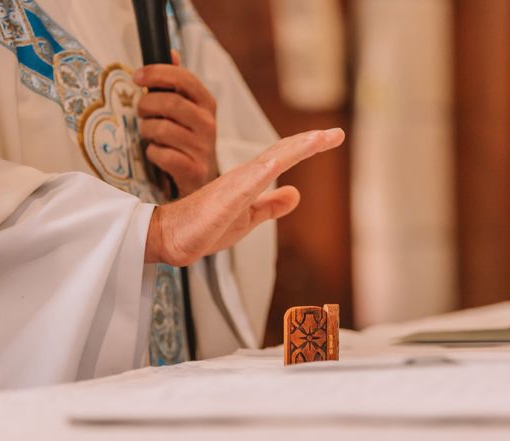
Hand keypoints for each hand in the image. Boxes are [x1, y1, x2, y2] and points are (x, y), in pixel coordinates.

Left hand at [134, 52, 216, 196]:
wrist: (202, 179)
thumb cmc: (187, 139)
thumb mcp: (187, 109)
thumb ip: (177, 84)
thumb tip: (170, 52)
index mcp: (207, 103)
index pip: (184, 79)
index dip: (158, 74)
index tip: (137, 77)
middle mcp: (208, 124)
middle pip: (170, 103)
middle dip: (147, 105)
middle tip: (141, 111)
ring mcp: (202, 148)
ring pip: (162, 129)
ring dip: (147, 131)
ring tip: (150, 134)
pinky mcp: (193, 170)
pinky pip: (161, 154)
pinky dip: (153, 153)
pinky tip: (158, 153)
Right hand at [144, 128, 345, 265]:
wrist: (172, 238)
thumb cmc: (204, 227)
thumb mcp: (247, 217)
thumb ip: (271, 206)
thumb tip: (296, 193)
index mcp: (249, 180)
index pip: (282, 157)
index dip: (307, 146)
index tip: (332, 136)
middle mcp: (244, 176)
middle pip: (281, 152)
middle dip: (310, 142)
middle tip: (337, 133)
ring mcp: (234, 185)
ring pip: (269, 161)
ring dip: (295, 149)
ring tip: (320, 139)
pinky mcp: (225, 199)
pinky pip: (248, 182)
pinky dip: (266, 170)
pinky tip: (279, 162)